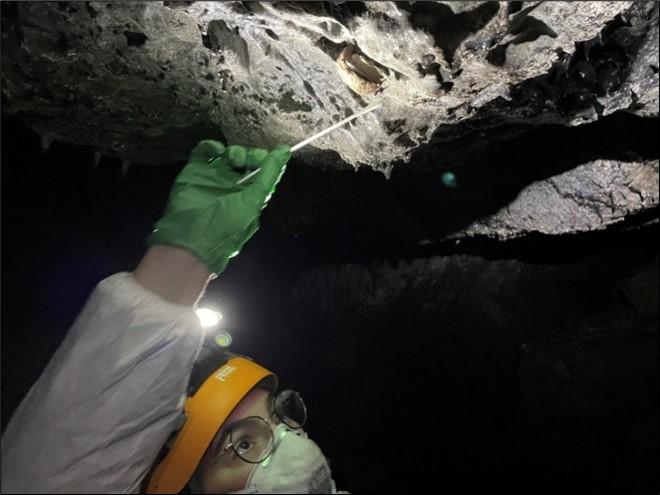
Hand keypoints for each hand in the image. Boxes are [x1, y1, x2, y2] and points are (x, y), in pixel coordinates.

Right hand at [148, 140, 290, 274]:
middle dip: (250, 155)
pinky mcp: (196, 171)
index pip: (263, 171)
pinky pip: (204, 152)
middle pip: (247, 160)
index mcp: (250, 194)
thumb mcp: (254, 201)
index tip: (265, 157)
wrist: (192, 236)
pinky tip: (217, 151)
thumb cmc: (228, 222)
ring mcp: (215, 177)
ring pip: (229, 154)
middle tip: (246, 161)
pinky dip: (212, 146)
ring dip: (235, 152)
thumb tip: (285, 151)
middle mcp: (234, 185)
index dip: (267, 161)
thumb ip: (269, 175)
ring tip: (232, 160)